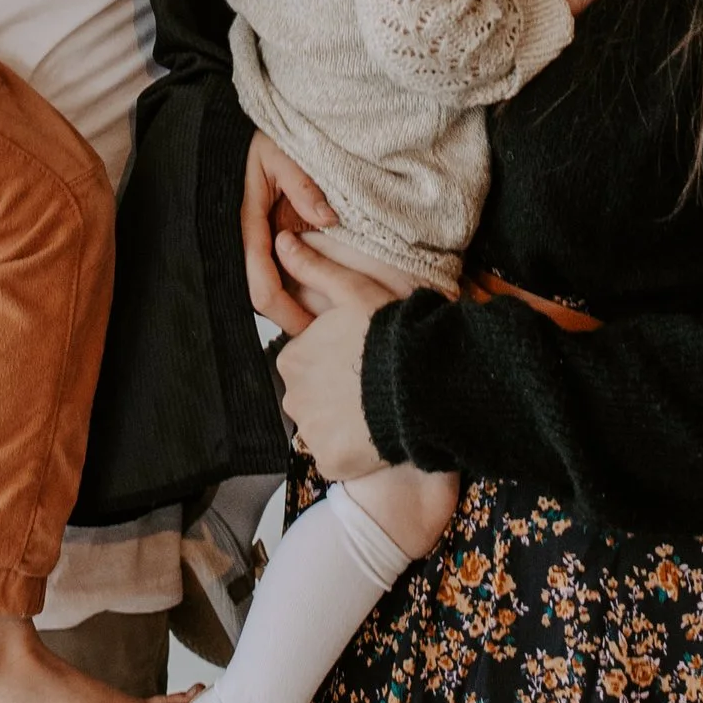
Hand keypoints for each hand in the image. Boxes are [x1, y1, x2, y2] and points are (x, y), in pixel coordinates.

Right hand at [241, 130, 336, 337]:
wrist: (221, 135)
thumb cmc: (252, 141)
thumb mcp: (281, 155)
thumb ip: (303, 185)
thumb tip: (329, 218)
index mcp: (245, 223)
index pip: (261, 286)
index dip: (286, 313)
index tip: (313, 330)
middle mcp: (236, 239)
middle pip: (257, 297)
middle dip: (287, 319)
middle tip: (322, 335)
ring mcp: (238, 240)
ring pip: (256, 287)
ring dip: (284, 305)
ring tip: (318, 318)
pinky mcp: (244, 237)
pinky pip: (259, 271)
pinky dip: (280, 286)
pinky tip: (303, 292)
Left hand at [274, 236, 396, 483]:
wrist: (421, 382)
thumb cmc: (388, 333)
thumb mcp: (353, 291)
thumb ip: (314, 268)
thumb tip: (282, 241)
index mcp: (293, 357)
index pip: (306, 362)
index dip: (334, 360)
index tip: (360, 358)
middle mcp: (292, 396)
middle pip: (310, 396)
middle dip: (334, 393)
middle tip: (370, 385)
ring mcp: (311, 432)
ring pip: (322, 428)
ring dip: (342, 423)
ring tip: (375, 409)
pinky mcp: (330, 462)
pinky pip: (335, 457)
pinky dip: (351, 451)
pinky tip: (374, 434)